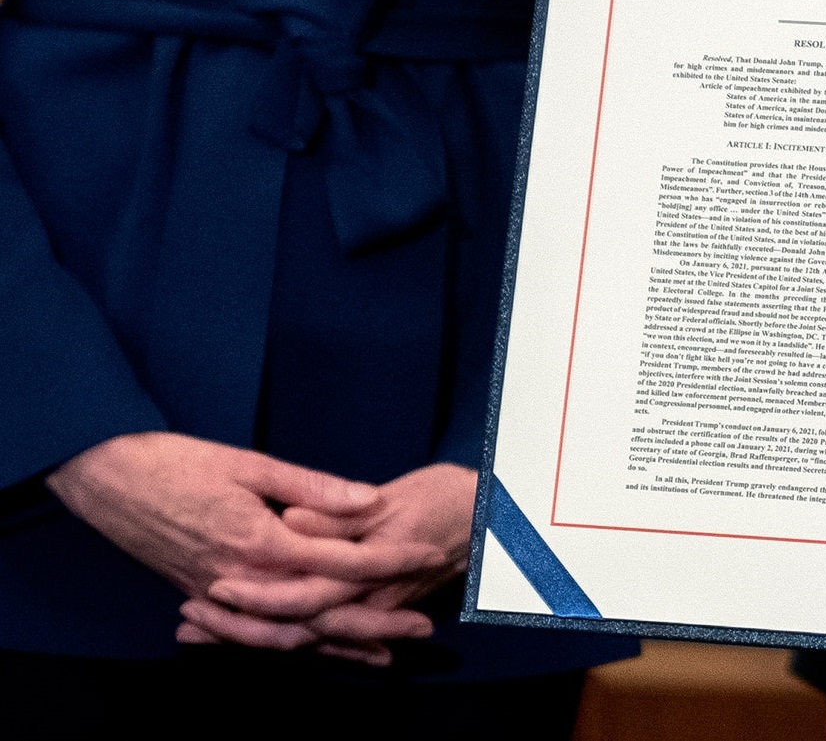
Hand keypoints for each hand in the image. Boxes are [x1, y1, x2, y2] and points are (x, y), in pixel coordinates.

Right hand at [48, 432, 440, 655]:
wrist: (107, 480)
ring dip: (337, 646)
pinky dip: (288, 646)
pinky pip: (254, 634)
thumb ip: (312, 488)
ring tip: (384, 651)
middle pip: (321, 614)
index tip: (430, 554)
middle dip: (376, 622)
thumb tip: (369, 502)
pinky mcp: (203, 597)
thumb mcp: (250, 464)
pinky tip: (316, 648)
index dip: (390, 560)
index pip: (340, 561)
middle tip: (425, 626)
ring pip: (287, 635)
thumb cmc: (178, 462)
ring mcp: (220, 595)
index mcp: (260, 541)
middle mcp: (241, 579)